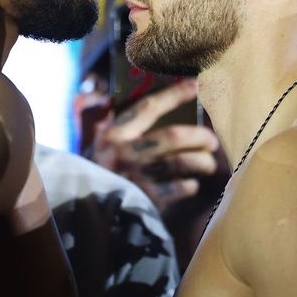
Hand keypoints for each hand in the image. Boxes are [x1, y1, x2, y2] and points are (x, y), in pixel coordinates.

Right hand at [88, 79, 220, 211]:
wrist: (84, 210)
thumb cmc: (96, 173)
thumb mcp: (99, 146)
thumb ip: (120, 129)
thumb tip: (149, 109)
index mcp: (114, 136)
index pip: (148, 108)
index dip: (174, 95)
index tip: (195, 85)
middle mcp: (126, 154)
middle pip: (174, 137)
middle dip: (199, 136)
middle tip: (211, 140)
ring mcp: (137, 178)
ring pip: (183, 163)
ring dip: (202, 161)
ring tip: (209, 163)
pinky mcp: (147, 200)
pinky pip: (180, 188)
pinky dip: (190, 185)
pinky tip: (191, 184)